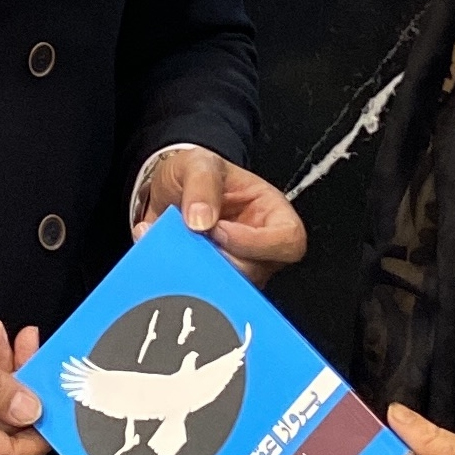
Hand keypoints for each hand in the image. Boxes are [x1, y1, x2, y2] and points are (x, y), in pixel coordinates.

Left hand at [133, 146, 307, 284]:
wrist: (170, 189)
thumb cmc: (198, 174)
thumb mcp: (199, 164)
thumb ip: (202, 184)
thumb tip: (201, 220)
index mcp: (272, 213)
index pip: (288, 241)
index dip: (255, 242)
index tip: (219, 230)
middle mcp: (261, 247)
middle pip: (256, 272)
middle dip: (219, 259)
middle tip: (192, 239)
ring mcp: (238, 268)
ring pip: (228, 287)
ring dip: (198, 269)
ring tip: (177, 243)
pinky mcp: (213, 281)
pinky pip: (202, 291)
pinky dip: (180, 276)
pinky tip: (166, 255)